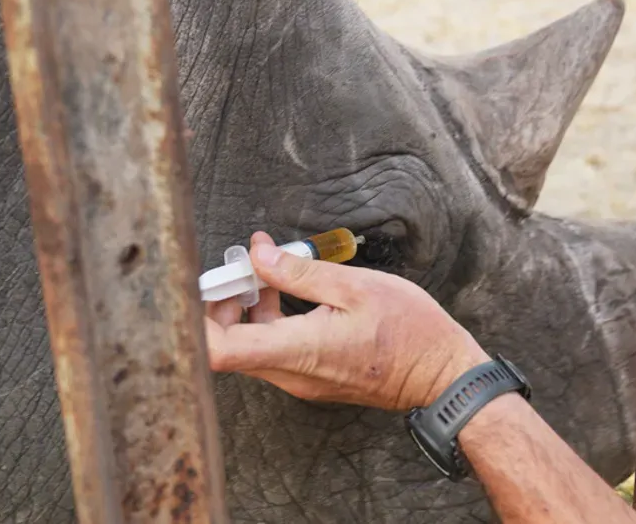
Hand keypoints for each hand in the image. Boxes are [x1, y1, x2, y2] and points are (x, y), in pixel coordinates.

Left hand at [204, 232, 490, 410]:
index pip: (215, 352)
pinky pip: (272, 352)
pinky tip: (285, 294)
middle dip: (220, 304)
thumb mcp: (356, 287)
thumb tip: (258, 254)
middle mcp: (291, 374)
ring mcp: (300, 381)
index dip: (194, 320)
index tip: (202, 284)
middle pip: (224, 348)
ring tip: (266, 272)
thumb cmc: (409, 331)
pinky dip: (266, 322)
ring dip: (245, 310)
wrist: (441, 376)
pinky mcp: (311, 379)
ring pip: (248, 348)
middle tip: (239, 267)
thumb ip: (299, 272)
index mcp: (298, 350)